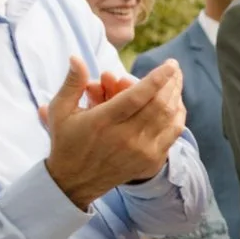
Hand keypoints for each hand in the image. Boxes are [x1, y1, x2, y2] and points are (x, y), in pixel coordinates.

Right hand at [43, 56, 185, 208]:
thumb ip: (72, 83)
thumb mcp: (61, 111)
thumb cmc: (67, 141)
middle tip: (175, 69)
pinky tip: (176, 104)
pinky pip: (172, 135)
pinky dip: (178, 117)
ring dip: (176, 97)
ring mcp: (140, 152)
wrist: (74, 182)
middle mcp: (125, 137)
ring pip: (169, 118)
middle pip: (159, 105)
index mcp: (103, 122)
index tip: (170, 64)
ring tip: (177, 82)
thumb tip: (76, 56)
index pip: (138, 96)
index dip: (158, 78)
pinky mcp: (149, 162)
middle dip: (171, 83)